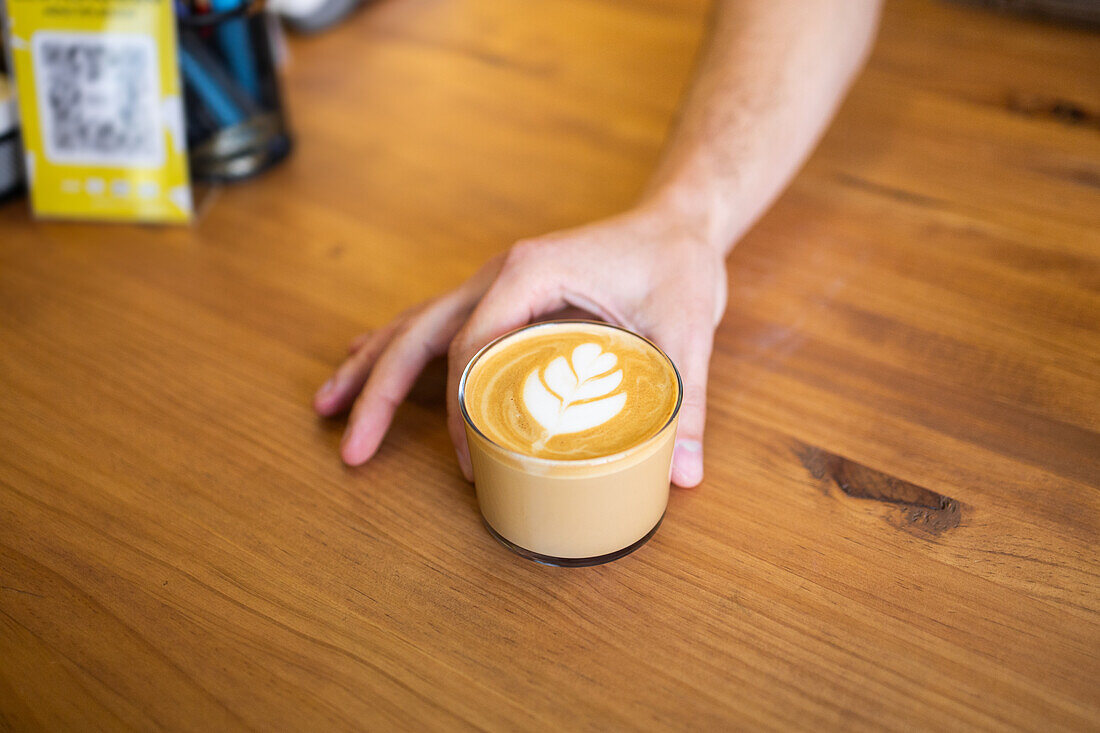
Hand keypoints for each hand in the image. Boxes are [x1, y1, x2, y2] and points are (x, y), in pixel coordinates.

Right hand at [313, 204, 727, 487]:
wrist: (674, 222)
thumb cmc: (676, 264)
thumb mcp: (688, 330)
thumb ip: (686, 403)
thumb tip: (682, 477)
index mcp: (530, 273)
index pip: (472, 346)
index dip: (461, 409)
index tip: (470, 460)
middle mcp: (498, 273)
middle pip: (419, 334)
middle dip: (378, 391)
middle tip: (351, 448)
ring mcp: (493, 282)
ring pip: (414, 325)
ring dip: (371, 366)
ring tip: (327, 406)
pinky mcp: (499, 296)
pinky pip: (435, 323)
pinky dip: (397, 348)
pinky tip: (364, 361)